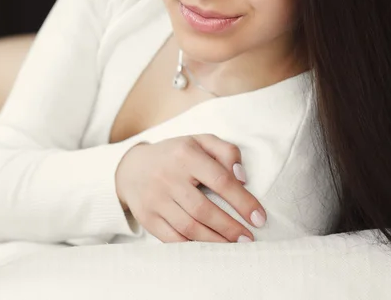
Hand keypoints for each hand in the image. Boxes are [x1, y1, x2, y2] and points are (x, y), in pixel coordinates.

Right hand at [115, 134, 266, 242]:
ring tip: (233, 246)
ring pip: (189, 227)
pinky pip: (172, 239)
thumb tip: (242, 177)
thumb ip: (226, 151)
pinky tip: (209, 248)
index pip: (220, 179)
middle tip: (248, 238)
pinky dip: (193, 246)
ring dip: (215, 241)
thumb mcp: (200, 141)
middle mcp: (169, 177)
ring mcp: (156, 199)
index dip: (243, 201)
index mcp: (186, 154)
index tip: (259, 217)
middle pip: (204, 209)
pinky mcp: (147, 218)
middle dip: (230, 227)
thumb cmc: (176, 155)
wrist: (132, 168)